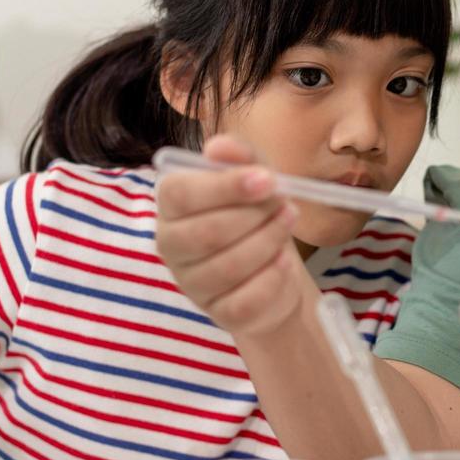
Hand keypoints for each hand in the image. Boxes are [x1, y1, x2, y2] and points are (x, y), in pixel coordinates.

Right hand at [155, 135, 306, 337]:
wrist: (276, 266)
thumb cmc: (256, 213)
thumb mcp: (254, 175)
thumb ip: (238, 156)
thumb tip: (218, 146)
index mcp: (171, 205)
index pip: (180, 194)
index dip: (226, 186)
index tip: (268, 179)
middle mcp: (171, 245)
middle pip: (206, 232)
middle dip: (256, 216)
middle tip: (286, 204)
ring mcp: (191, 283)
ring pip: (228, 266)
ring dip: (269, 241)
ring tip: (288, 223)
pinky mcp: (218, 312)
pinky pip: (246, 299)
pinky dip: (273, 277)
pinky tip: (284, 262)